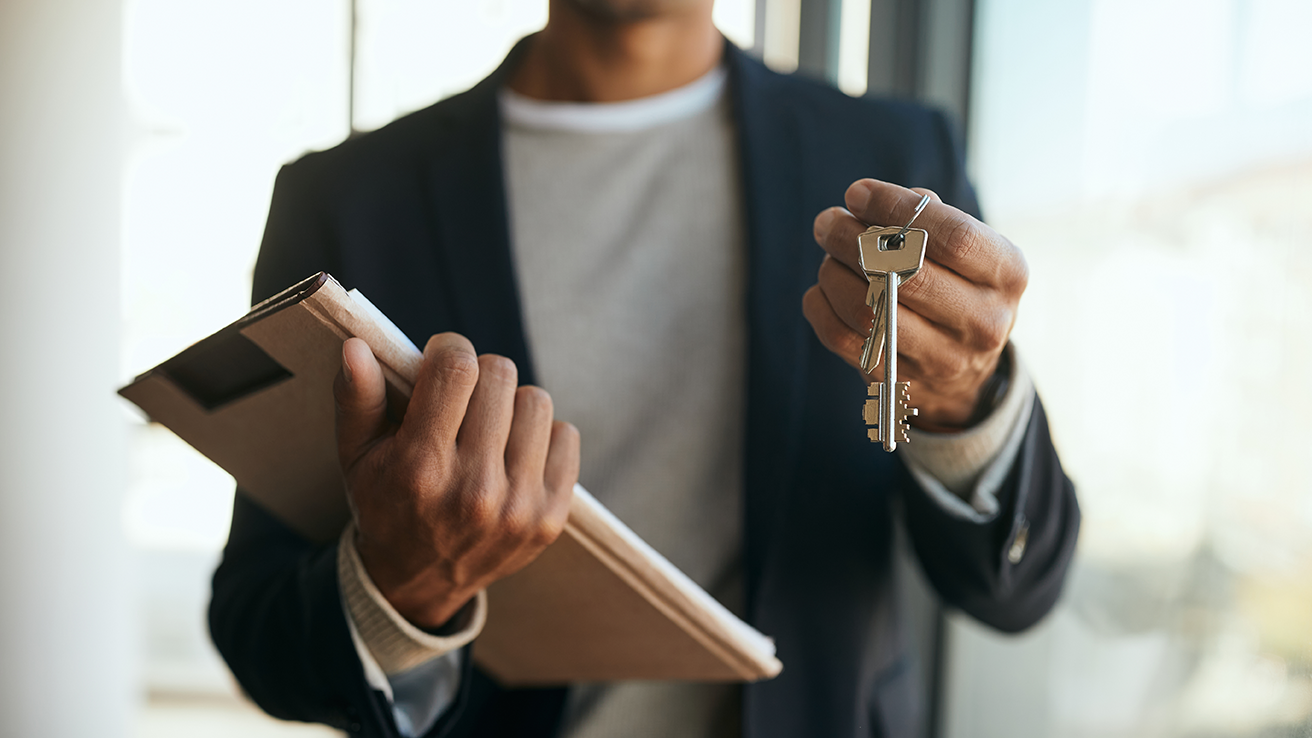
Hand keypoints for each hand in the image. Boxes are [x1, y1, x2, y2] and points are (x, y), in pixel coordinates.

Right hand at [333, 333, 579, 628]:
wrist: (418, 583)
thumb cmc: (386, 505)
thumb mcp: (357, 457)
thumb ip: (357, 399)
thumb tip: (357, 346)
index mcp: (421, 468)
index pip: (457, 369)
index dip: (449, 349)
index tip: (441, 358)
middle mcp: (474, 489)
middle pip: (501, 375)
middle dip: (479, 375)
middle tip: (463, 397)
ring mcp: (518, 506)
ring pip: (536, 401)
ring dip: (512, 404)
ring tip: (489, 427)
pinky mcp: (550, 517)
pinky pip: (565, 436)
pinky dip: (542, 436)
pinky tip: (514, 453)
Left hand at [803, 179, 1027, 430]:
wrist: (965, 373)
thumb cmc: (958, 288)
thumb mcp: (967, 251)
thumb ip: (928, 218)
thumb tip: (869, 206)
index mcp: (1006, 275)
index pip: (954, 237)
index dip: (897, 209)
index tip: (856, 193)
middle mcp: (983, 322)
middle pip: (907, 275)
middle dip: (854, 241)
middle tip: (828, 222)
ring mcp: (943, 359)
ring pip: (869, 310)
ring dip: (834, 274)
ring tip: (828, 256)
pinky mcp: (900, 381)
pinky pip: (844, 340)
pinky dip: (822, 307)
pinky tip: (822, 288)